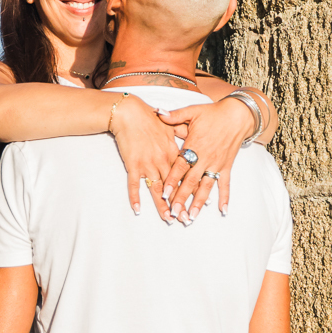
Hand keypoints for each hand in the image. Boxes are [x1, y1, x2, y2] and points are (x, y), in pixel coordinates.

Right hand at [109, 97, 185, 220]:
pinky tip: (137, 209)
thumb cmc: (149, 118)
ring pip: (157, 189)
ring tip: (168, 218)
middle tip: (186, 219)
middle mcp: (163, 161)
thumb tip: (191, 137)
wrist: (130, 113)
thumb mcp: (171, 124)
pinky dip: (135, 197)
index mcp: (173, 152)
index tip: (201, 203)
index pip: (186, 175)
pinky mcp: (134, 164)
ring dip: (162, 205)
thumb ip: (182, 133)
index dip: (194, 190)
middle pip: (174, 187)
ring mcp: (148, 164)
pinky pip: (134, 184)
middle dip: (181, 204)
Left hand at [155, 98, 255, 219]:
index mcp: (194, 146)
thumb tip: (157, 112)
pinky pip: (225, 185)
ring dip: (199, 203)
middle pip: (191, 181)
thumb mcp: (192, 111)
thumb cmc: (213, 113)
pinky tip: (222, 211)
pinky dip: (224, 198)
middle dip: (182, 198)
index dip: (172, 180)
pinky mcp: (226, 167)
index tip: (164, 194)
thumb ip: (174, 115)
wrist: (237, 115)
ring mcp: (216, 164)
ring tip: (192, 217)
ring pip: (206, 187)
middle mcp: (205, 158)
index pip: (180, 167)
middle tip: (174, 213)